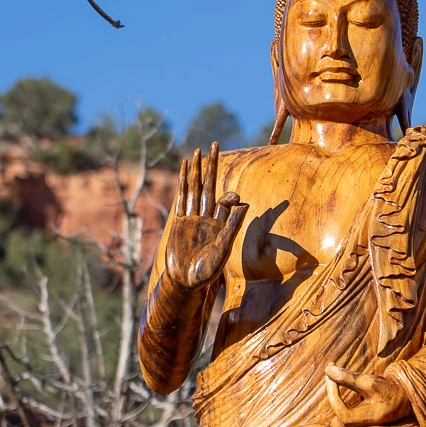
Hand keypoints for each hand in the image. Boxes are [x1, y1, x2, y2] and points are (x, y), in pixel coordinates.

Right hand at [164, 142, 247, 289]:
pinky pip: (182, 197)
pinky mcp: (180, 221)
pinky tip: (184, 169)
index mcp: (221, 223)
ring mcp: (192, 218)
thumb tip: (246, 204)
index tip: (234, 200)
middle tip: (214, 143)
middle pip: (209, 185)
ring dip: (195, 170)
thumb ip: (232, 226)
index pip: (226, 201)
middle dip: (211, 165)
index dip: (230, 196)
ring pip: (194, 188)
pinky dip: (183, 182)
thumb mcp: (223, 249)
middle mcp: (207, 217)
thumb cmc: (207, 271)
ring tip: (196, 151)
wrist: (186, 282)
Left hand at [324, 364, 410, 426]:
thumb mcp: (371, 382)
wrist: (406, 395)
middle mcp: (360, 422)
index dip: (333, 392)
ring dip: (335, 388)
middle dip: (332, 389)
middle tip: (330, 370)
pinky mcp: (361, 412)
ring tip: (333, 371)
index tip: (332, 375)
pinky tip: (340, 377)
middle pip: (338, 408)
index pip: (339, 408)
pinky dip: (341, 389)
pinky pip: (345, 402)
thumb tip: (327, 370)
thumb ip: (349, 377)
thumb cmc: (390, 390)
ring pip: (340, 405)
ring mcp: (360, 418)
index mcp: (364, 419)